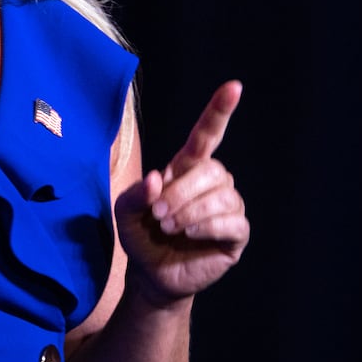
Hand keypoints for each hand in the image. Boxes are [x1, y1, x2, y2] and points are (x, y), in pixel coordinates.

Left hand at [114, 80, 248, 306]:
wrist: (151, 275)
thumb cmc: (140, 236)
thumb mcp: (125, 212)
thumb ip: (136, 193)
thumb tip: (158, 179)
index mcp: (186, 169)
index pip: (207, 134)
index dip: (219, 111)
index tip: (234, 87)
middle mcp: (212, 183)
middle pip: (211, 170)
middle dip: (181, 192)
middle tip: (159, 215)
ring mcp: (227, 208)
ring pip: (222, 196)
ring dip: (191, 212)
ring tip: (169, 227)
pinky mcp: (236, 234)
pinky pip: (232, 222)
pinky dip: (207, 227)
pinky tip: (190, 234)